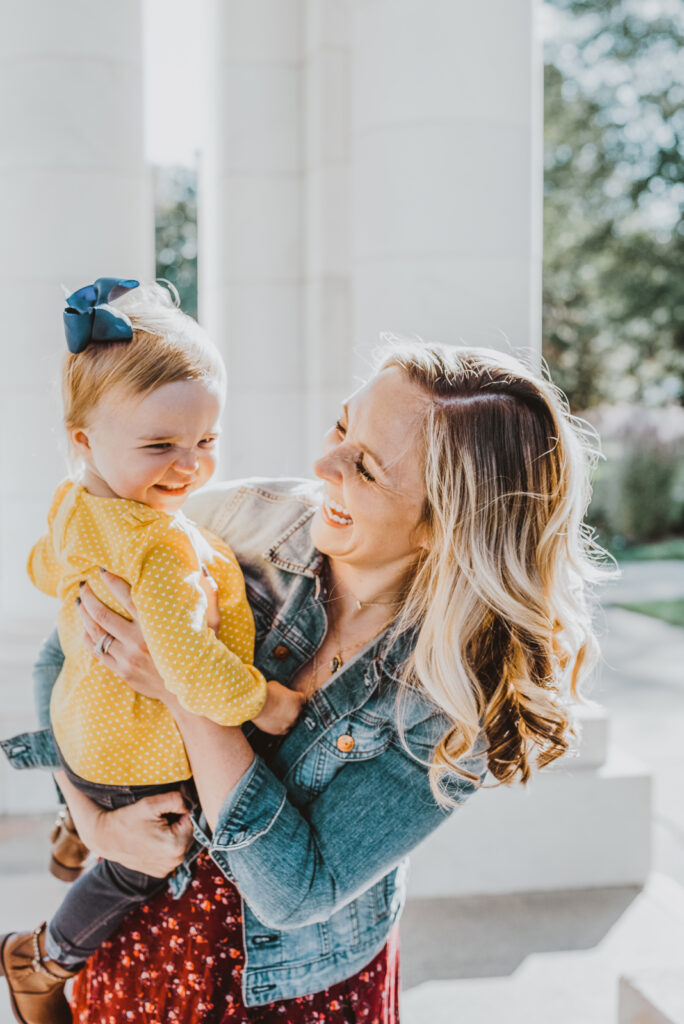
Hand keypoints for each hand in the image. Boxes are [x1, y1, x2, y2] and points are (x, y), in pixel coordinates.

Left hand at [78, 566, 220, 700]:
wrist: (192, 692)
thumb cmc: (202, 653)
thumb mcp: (211, 625)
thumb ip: (208, 596)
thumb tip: (202, 570)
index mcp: (156, 625)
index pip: (127, 596)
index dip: (112, 581)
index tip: (102, 570)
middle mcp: (138, 640)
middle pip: (102, 614)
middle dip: (89, 597)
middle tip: (83, 586)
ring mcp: (127, 657)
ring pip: (96, 633)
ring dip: (85, 616)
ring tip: (80, 603)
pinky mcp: (122, 671)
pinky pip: (97, 652)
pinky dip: (88, 638)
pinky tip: (86, 629)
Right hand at [93, 792, 193, 876]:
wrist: (104, 838)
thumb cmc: (127, 819)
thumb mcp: (150, 804)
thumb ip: (177, 799)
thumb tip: (190, 803)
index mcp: (176, 845)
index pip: (191, 820)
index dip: (179, 812)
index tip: (163, 811)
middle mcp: (175, 861)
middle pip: (187, 833)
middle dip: (178, 824)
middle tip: (157, 819)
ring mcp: (167, 869)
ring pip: (181, 843)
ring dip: (173, 834)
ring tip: (153, 830)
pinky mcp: (160, 872)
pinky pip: (172, 854)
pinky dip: (166, 846)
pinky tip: (152, 840)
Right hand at [252, 680, 305, 735]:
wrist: (256, 704)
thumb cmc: (265, 692)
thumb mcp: (277, 686)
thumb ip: (283, 691)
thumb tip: (281, 693)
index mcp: (297, 698)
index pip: (302, 700)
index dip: (296, 699)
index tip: (291, 700)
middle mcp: (297, 711)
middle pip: (299, 712)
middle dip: (292, 709)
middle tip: (283, 707)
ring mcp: (289, 722)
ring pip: (292, 722)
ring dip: (287, 719)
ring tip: (278, 715)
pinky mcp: (281, 730)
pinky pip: (285, 730)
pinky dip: (281, 726)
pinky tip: (276, 722)